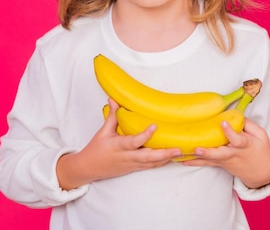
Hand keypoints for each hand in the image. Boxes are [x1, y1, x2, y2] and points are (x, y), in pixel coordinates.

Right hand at [56, 99, 180, 189]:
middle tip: (178, 148)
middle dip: (164, 154)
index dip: (145, 135)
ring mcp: (132, 164)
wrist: (89, 168)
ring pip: (152, 164)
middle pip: (148, 158)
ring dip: (166, 159)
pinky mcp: (134, 168)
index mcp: (119, 146)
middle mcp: (127, 157)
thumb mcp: (103, 132)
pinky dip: (161, 162)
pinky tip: (171, 158)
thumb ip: (112, 116)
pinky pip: (150, 166)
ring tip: (180, 152)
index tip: (155, 126)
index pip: (134, 141)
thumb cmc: (96, 149)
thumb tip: (114, 100)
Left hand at [182, 118, 269, 188]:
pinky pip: (206, 163)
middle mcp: (233, 155)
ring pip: (210, 160)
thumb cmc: (260, 150)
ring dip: (196, 158)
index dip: (230, 131)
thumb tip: (235, 113)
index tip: (223, 122)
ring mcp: (225, 161)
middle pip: (220, 154)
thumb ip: (248, 124)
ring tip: (182, 155)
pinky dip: (194, 162)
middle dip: (208, 153)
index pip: (237, 139)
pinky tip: (181, 161)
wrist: (261, 173)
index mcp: (245, 145)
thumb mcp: (261, 135)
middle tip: (197, 149)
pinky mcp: (219, 164)